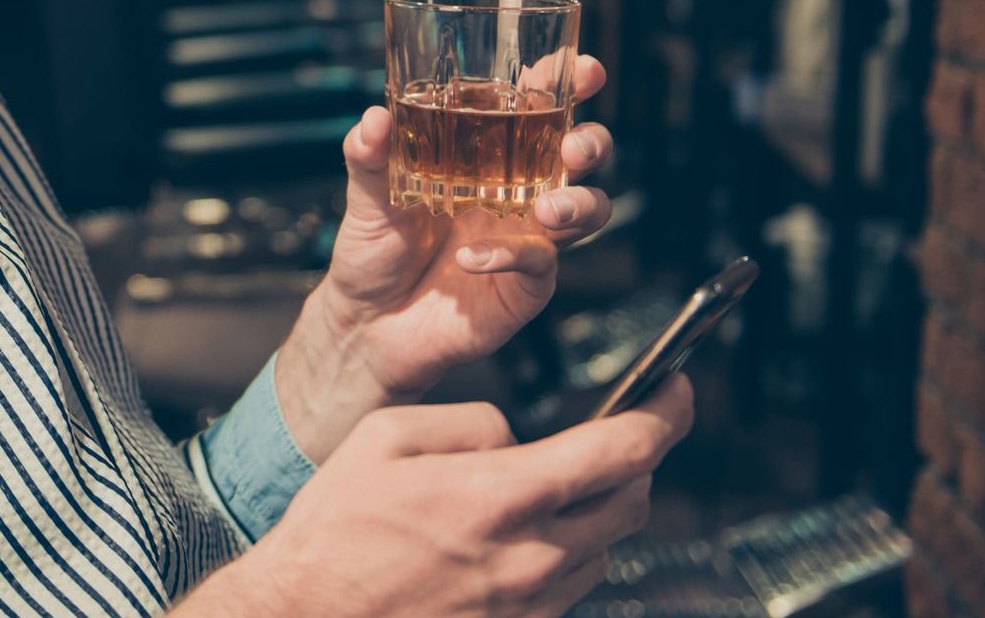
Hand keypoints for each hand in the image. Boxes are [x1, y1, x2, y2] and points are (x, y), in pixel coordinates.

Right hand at [174, 380, 691, 617]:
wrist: (309, 613)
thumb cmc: (335, 532)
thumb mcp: (386, 437)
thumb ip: (467, 422)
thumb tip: (511, 434)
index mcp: (503, 494)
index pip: (624, 450)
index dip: (665, 412)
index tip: (675, 390)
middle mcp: (531, 554)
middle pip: (632, 501)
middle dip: (636, 460)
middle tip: (616, 434)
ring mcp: (530, 601)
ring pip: (606, 547)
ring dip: (597, 510)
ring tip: (551, 489)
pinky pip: (572, 585)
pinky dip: (566, 551)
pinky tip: (521, 535)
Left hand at [279, 56, 618, 458]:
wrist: (367, 323)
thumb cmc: (375, 249)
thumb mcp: (365, 195)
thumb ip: (369, 155)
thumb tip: (375, 118)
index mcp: (488, 154)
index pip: (540, 109)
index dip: (571, 85)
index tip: (586, 70)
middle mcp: (520, 189)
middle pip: (583, 154)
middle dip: (591, 144)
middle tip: (573, 149)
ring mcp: (530, 236)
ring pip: (588, 210)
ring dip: (577, 203)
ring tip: (546, 208)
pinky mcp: (527, 284)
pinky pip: (540, 263)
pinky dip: (513, 255)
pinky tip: (473, 257)